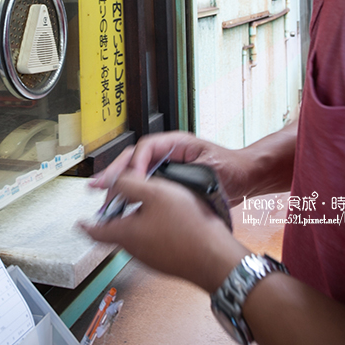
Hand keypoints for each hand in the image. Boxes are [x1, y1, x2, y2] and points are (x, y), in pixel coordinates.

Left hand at [81, 170, 246, 293]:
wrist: (218, 259)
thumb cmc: (189, 228)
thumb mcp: (155, 193)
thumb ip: (129, 184)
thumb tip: (113, 181)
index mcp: (126, 234)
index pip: (95, 231)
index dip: (85, 224)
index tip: (78, 223)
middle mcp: (136, 250)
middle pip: (116, 229)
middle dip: (115, 212)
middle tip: (120, 197)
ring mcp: (153, 257)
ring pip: (135, 234)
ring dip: (135, 216)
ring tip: (147, 199)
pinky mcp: (169, 258)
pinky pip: (153, 239)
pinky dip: (152, 224)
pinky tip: (168, 214)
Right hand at [89, 131, 253, 205]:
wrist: (246, 177)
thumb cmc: (233, 169)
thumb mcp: (210, 168)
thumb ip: (187, 171)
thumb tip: (165, 178)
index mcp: (176, 142)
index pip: (146, 147)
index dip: (135, 163)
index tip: (130, 179)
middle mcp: (168, 151)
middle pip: (134, 157)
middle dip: (115, 171)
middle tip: (98, 186)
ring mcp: (166, 164)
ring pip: (134, 169)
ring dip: (117, 180)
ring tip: (101, 193)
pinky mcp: (166, 178)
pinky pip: (142, 181)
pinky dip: (128, 190)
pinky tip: (119, 201)